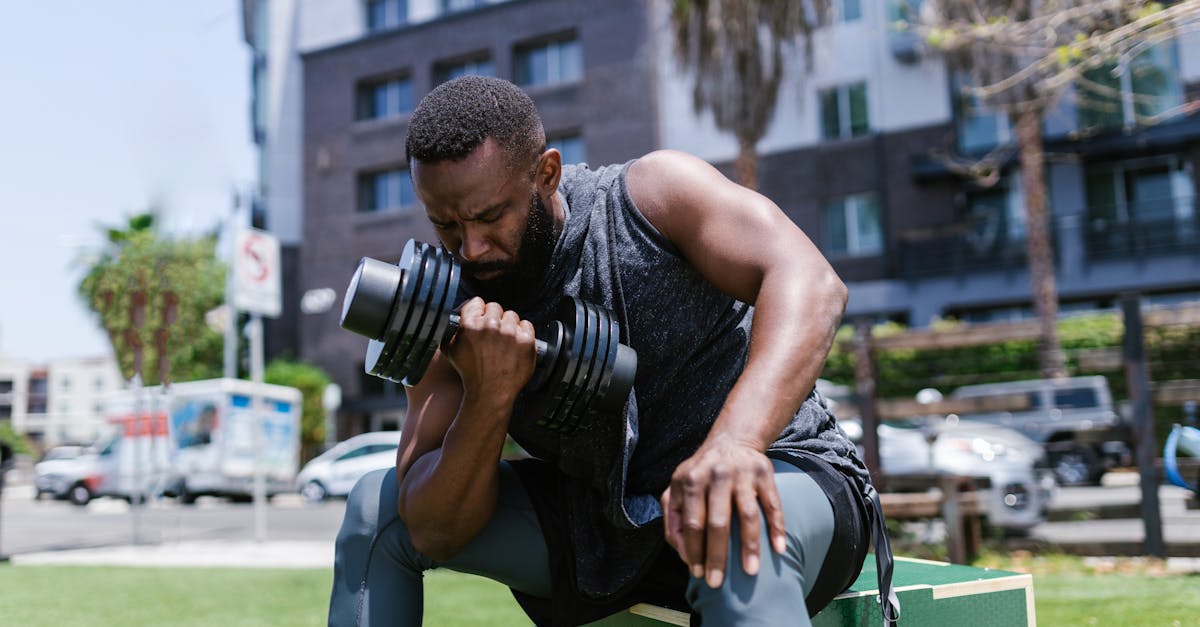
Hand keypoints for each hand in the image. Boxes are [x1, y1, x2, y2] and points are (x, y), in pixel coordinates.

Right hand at [444, 297, 536, 400]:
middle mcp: (490, 325)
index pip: (477, 302)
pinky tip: (516, 345)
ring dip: (509, 326)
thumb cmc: (471, 374)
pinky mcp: (525, 340)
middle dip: (494, 318)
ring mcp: (510, 332)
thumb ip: (453, 329)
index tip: (481, 318)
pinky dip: (523, 333)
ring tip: (505, 342)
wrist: (490, 393)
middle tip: (493, 334)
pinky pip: (527, 325)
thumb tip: (459, 315)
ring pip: (511, 316)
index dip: (479, 310)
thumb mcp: (450, 350)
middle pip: (495, 307)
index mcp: (470, 325)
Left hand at [660, 441, 785, 588]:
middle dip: (717, 557)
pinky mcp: (765, 474)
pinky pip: (773, 505)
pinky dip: (777, 528)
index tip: (698, 574)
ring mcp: (743, 474)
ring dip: (750, 547)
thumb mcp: (678, 487)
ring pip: (748, 516)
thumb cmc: (701, 473)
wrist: (732, 440)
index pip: (692, 523)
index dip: (694, 550)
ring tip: (750, 572)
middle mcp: (717, 475)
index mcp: (691, 480)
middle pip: (717, 523)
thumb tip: (682, 552)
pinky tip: (779, 549)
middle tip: (717, 583)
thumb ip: (672, 518)